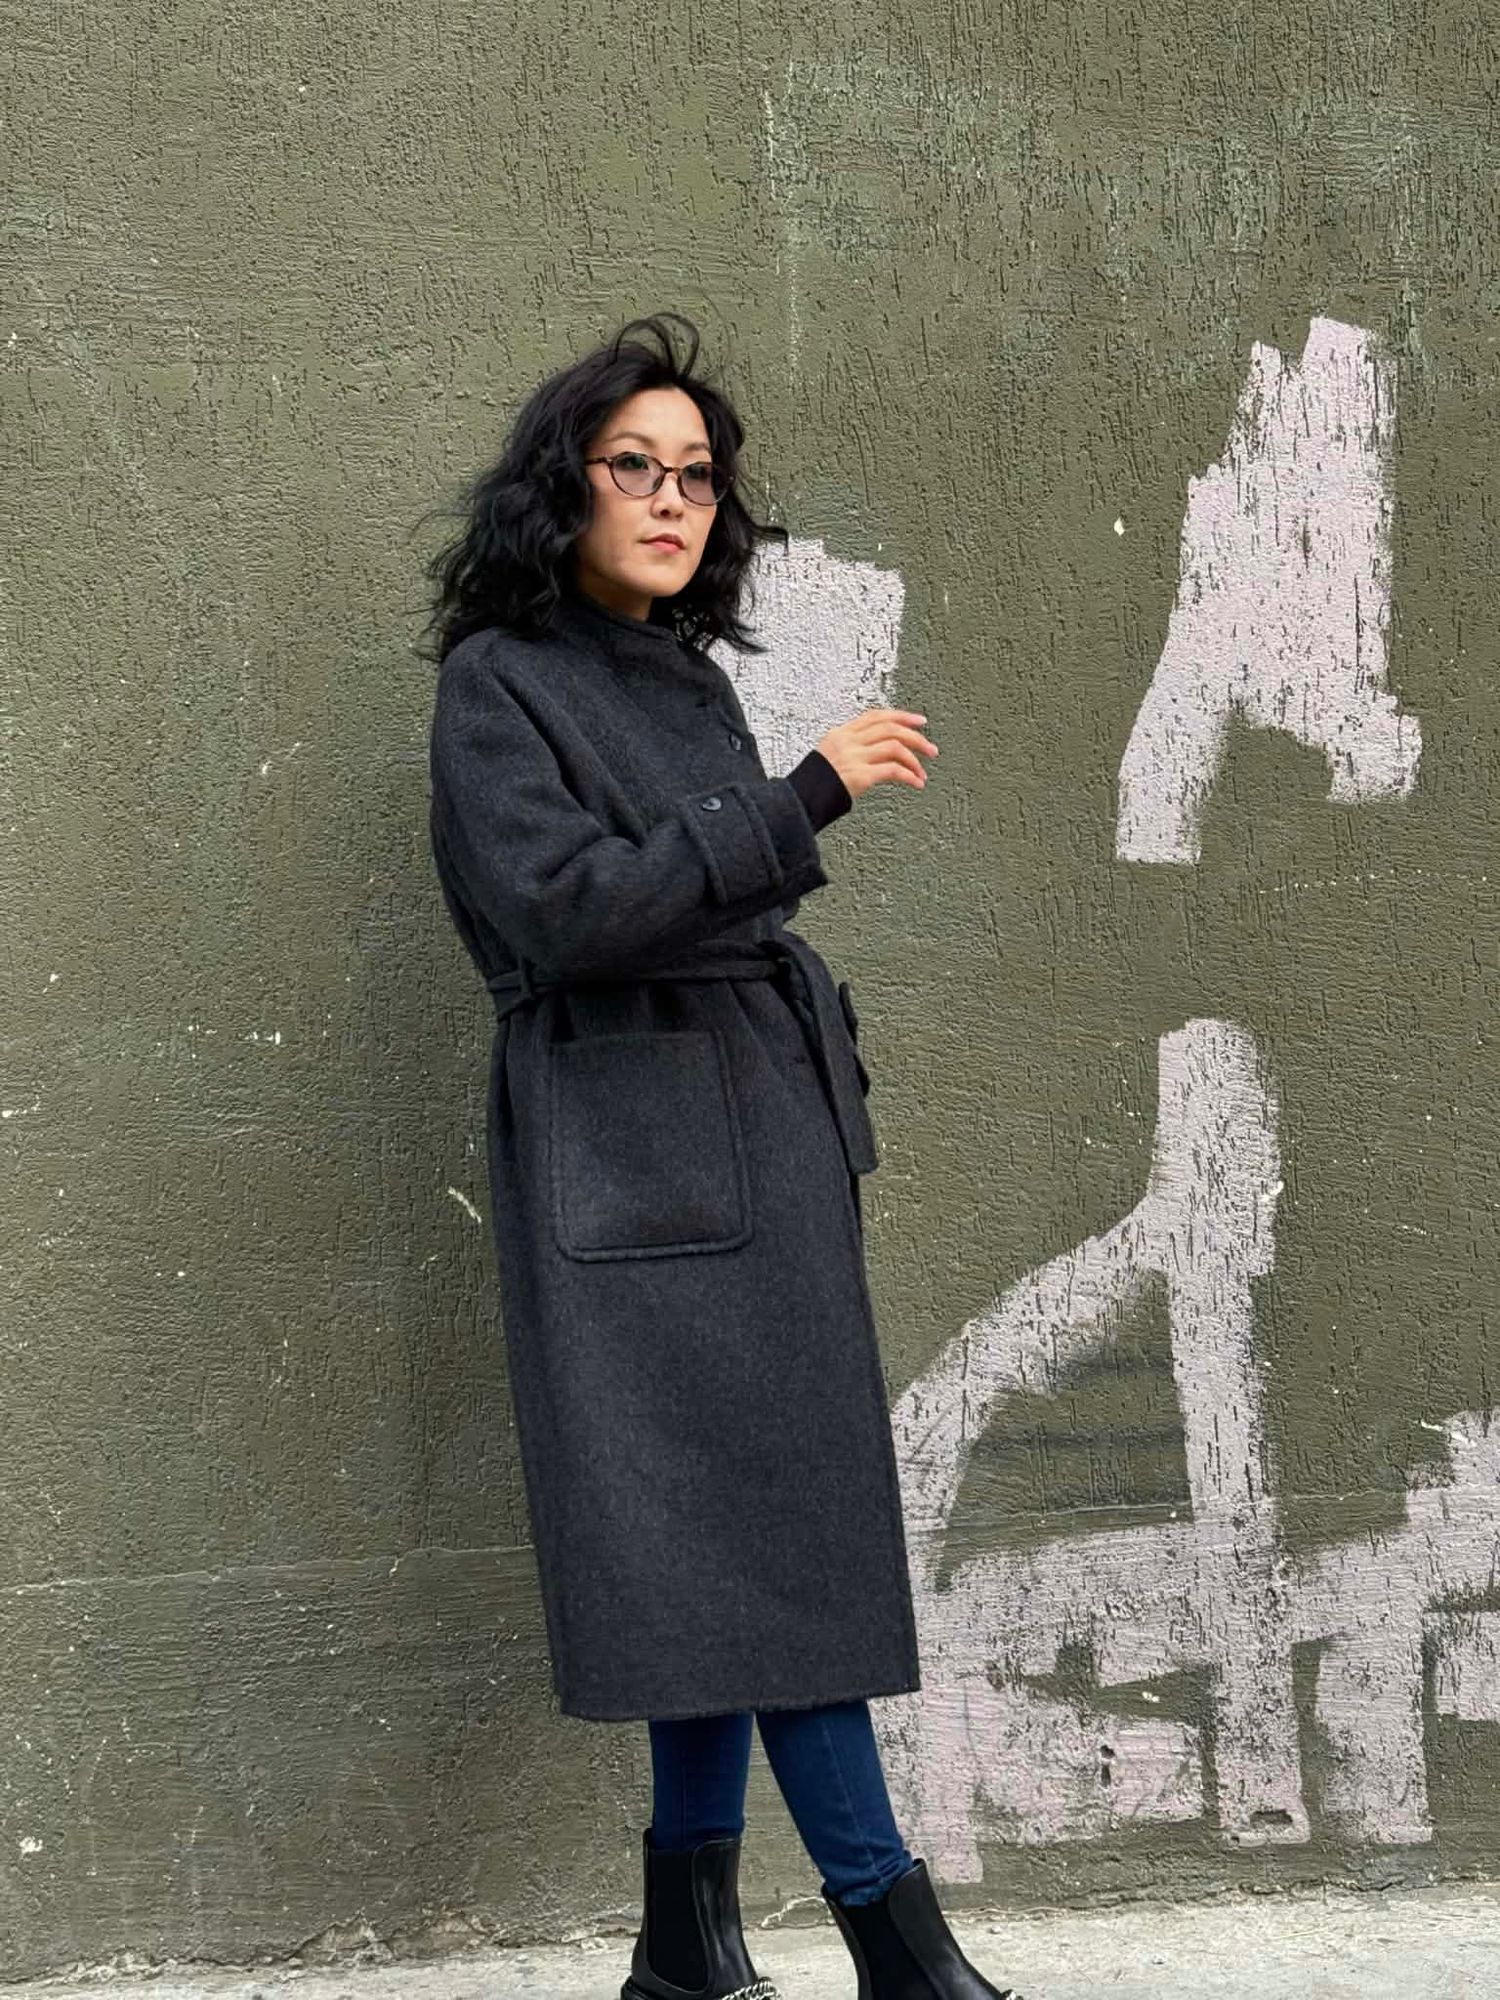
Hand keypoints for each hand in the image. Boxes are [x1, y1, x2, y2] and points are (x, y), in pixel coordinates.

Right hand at [815, 709, 937, 799]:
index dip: (901, 716)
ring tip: (923, 773)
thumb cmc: (812, 785)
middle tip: (931, 749)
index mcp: (840, 733)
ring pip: (896, 747)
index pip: (876, 716)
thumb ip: (850, 750)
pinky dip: (909, 776)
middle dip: (916, 737)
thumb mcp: (828, 757)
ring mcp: (853, 757)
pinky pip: (893, 770)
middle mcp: (848, 741)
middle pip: (891, 728)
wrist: (797, 801)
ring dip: (915, 760)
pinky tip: (916, 783)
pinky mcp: (860, 776)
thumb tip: (876, 752)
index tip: (919, 721)